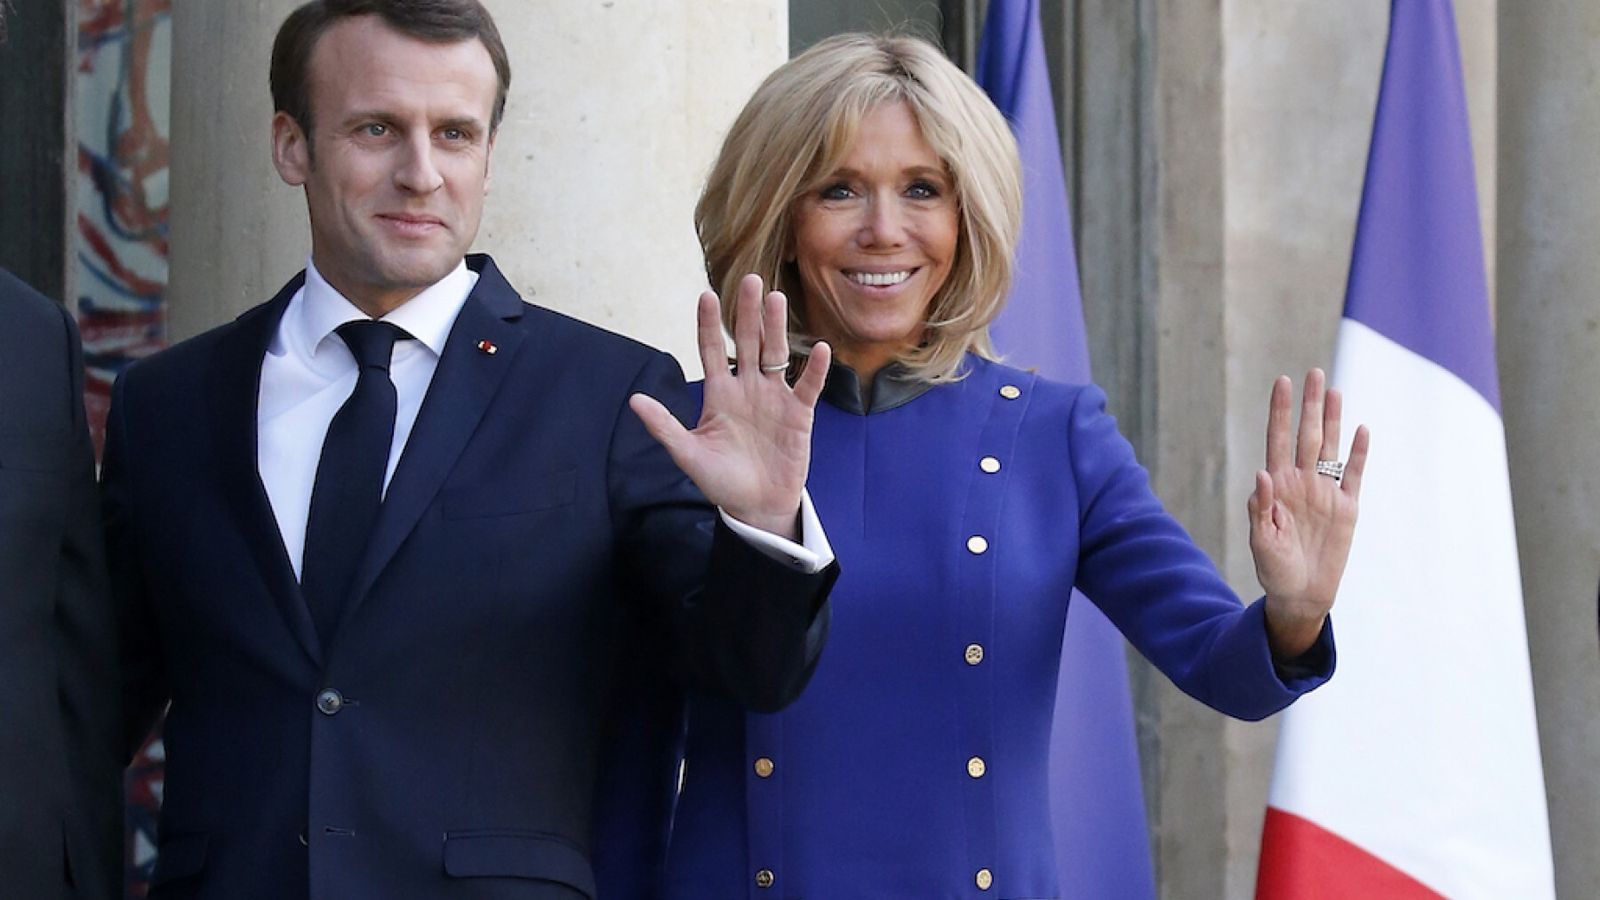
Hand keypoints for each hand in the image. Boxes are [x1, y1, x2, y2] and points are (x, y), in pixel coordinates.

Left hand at [628, 274, 830, 539]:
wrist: (756, 507)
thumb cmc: (720, 481)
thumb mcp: (688, 454)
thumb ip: (664, 426)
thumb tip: (633, 400)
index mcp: (719, 393)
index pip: (711, 350)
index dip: (708, 324)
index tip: (705, 296)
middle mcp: (747, 388)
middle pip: (746, 342)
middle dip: (747, 313)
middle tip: (751, 280)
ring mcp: (774, 398)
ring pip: (775, 354)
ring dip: (775, 328)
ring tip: (776, 299)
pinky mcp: (798, 414)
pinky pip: (807, 387)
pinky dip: (814, 369)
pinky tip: (818, 348)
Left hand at [1249, 368, 1370, 657]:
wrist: (1300, 594)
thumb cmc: (1274, 569)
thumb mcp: (1261, 541)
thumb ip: (1261, 509)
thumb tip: (1262, 473)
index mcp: (1277, 486)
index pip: (1277, 440)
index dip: (1280, 411)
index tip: (1282, 382)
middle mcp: (1301, 482)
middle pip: (1306, 435)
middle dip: (1309, 404)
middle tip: (1314, 372)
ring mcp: (1325, 492)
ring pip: (1331, 447)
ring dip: (1333, 419)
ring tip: (1334, 390)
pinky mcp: (1347, 508)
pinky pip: (1355, 475)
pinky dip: (1359, 454)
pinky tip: (1362, 430)